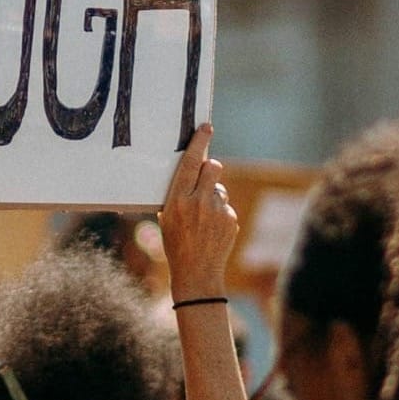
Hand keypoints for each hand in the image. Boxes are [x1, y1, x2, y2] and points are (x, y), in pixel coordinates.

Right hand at [158, 124, 235, 302]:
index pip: (192, 162)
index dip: (199, 142)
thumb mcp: (167, 217)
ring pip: (220, 189)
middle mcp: (199, 202)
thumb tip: (193, 172)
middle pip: (213, 167)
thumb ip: (179, 194)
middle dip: (211, 167)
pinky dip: (220, 214)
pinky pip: (226, 206)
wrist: (196, 273)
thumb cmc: (176, 244)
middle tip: (206, 175)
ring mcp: (218, 211)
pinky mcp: (231, 219)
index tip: (206, 127)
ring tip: (203, 218)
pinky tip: (212, 230)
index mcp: (178, 199)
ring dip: (213, 196)